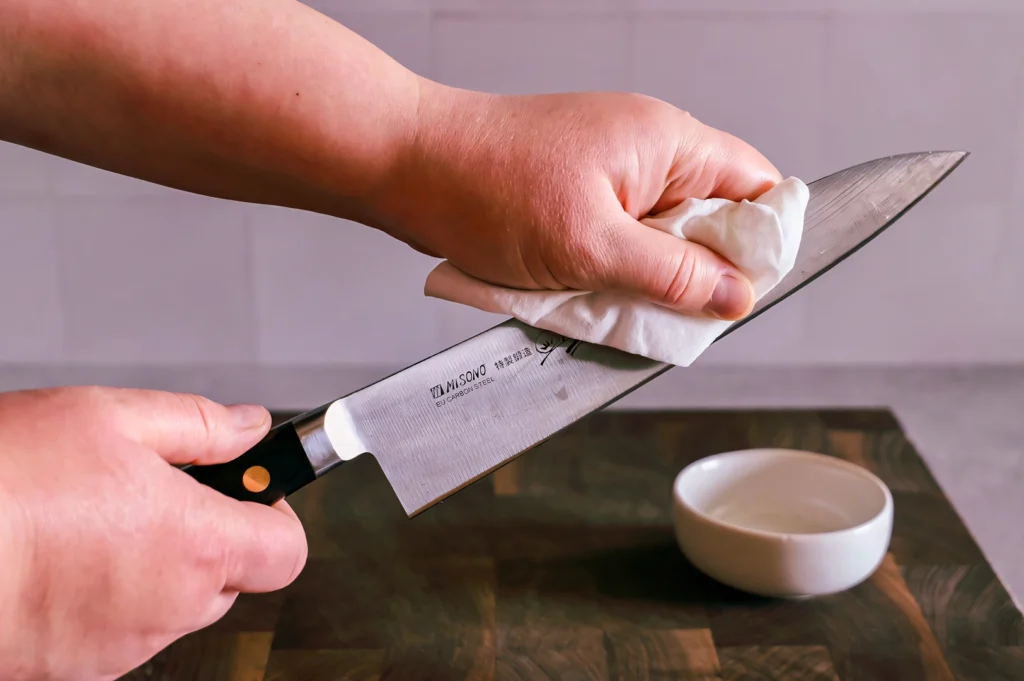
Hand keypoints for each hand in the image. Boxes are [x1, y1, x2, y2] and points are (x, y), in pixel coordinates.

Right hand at [0, 386, 306, 680]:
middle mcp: (172, 604)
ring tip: (95, 523)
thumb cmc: (6, 481)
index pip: (286, 550)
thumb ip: (200, 425)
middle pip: (233, 577)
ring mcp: (125, 644)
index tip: (250, 490)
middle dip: (209, 534)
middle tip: (156, 495)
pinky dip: (112, 599)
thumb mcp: (112, 417)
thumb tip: (250, 429)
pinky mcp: (81, 668)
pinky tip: (67, 561)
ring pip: (177, 603)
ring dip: (158, 566)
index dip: (274, 514)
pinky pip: (124, 629)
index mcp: (198, 542)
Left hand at [375, 86, 782, 320]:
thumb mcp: (593, 246)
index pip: (756, 188)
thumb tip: (738, 297)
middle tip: (664, 313)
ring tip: (604, 299)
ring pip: (659, 241)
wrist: (408, 167)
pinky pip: (617, 242)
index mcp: (667, 141)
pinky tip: (579, 292)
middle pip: (709, 222)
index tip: (742, 296)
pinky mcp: (576, 196)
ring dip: (642, 280)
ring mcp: (609, 173)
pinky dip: (606, 273)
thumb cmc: (490, 188)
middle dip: (693, 275)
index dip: (761, 244)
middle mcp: (646, 151)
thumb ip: (672, 275)